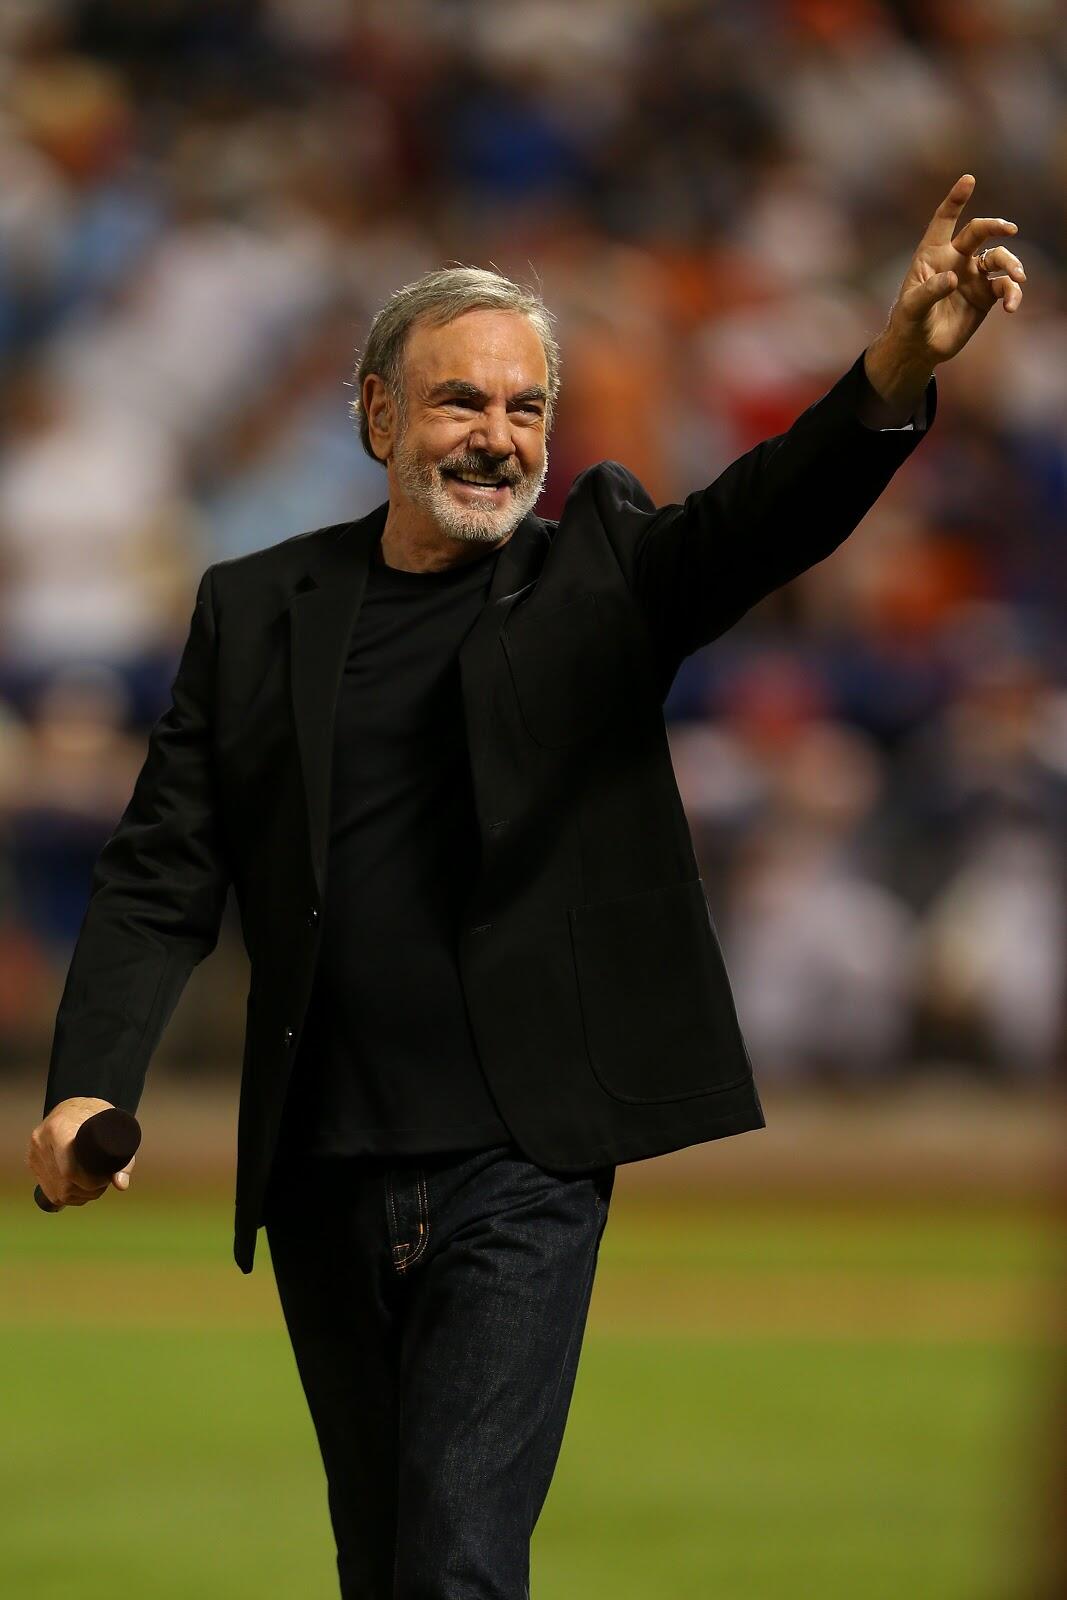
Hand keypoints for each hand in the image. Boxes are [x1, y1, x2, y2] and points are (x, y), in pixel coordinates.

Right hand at [26, 1096, 136, 1209]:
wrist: (73, 1107)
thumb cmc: (95, 1114)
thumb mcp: (114, 1127)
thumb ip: (122, 1158)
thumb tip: (121, 1184)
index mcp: (58, 1128)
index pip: (70, 1170)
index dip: (91, 1182)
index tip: (106, 1178)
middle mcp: (40, 1141)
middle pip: (65, 1185)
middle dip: (89, 1190)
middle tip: (104, 1180)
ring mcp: (33, 1154)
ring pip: (58, 1192)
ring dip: (80, 1195)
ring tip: (95, 1182)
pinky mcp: (32, 1163)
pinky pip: (51, 1192)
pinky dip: (69, 1195)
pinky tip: (81, 1186)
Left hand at [884, 173, 1025, 366]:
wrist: (918, 349)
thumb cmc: (908, 323)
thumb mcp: (911, 308)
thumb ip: (929, 291)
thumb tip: (954, 278)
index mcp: (932, 254)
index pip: (944, 220)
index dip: (955, 200)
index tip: (968, 180)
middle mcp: (956, 259)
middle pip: (979, 232)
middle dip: (995, 227)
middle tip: (1009, 230)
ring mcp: (973, 276)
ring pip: (999, 259)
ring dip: (1011, 265)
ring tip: (1016, 278)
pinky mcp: (985, 296)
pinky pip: (1005, 288)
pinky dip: (1012, 293)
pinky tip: (1012, 306)